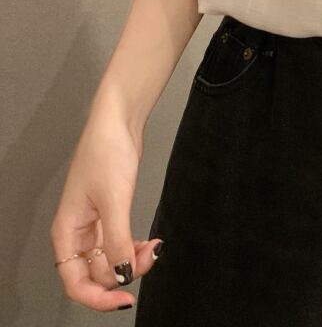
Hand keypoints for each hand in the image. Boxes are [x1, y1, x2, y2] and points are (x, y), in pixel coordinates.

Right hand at [49, 110, 162, 310]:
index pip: (75, 282)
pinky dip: (135, 247)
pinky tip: (150, 242)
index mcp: (67, 232)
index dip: (98, 297)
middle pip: (96, 274)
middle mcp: (77, 233)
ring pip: (111, 260)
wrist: (119, 122)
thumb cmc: (107, 152)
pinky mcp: (111, 214)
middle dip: (124, 272)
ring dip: (133, 260)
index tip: (125, 300)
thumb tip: (121, 276)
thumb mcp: (115, 199)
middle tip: (150, 257)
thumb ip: (116, 241)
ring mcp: (94, 224)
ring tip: (154, 247)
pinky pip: (120, 244)